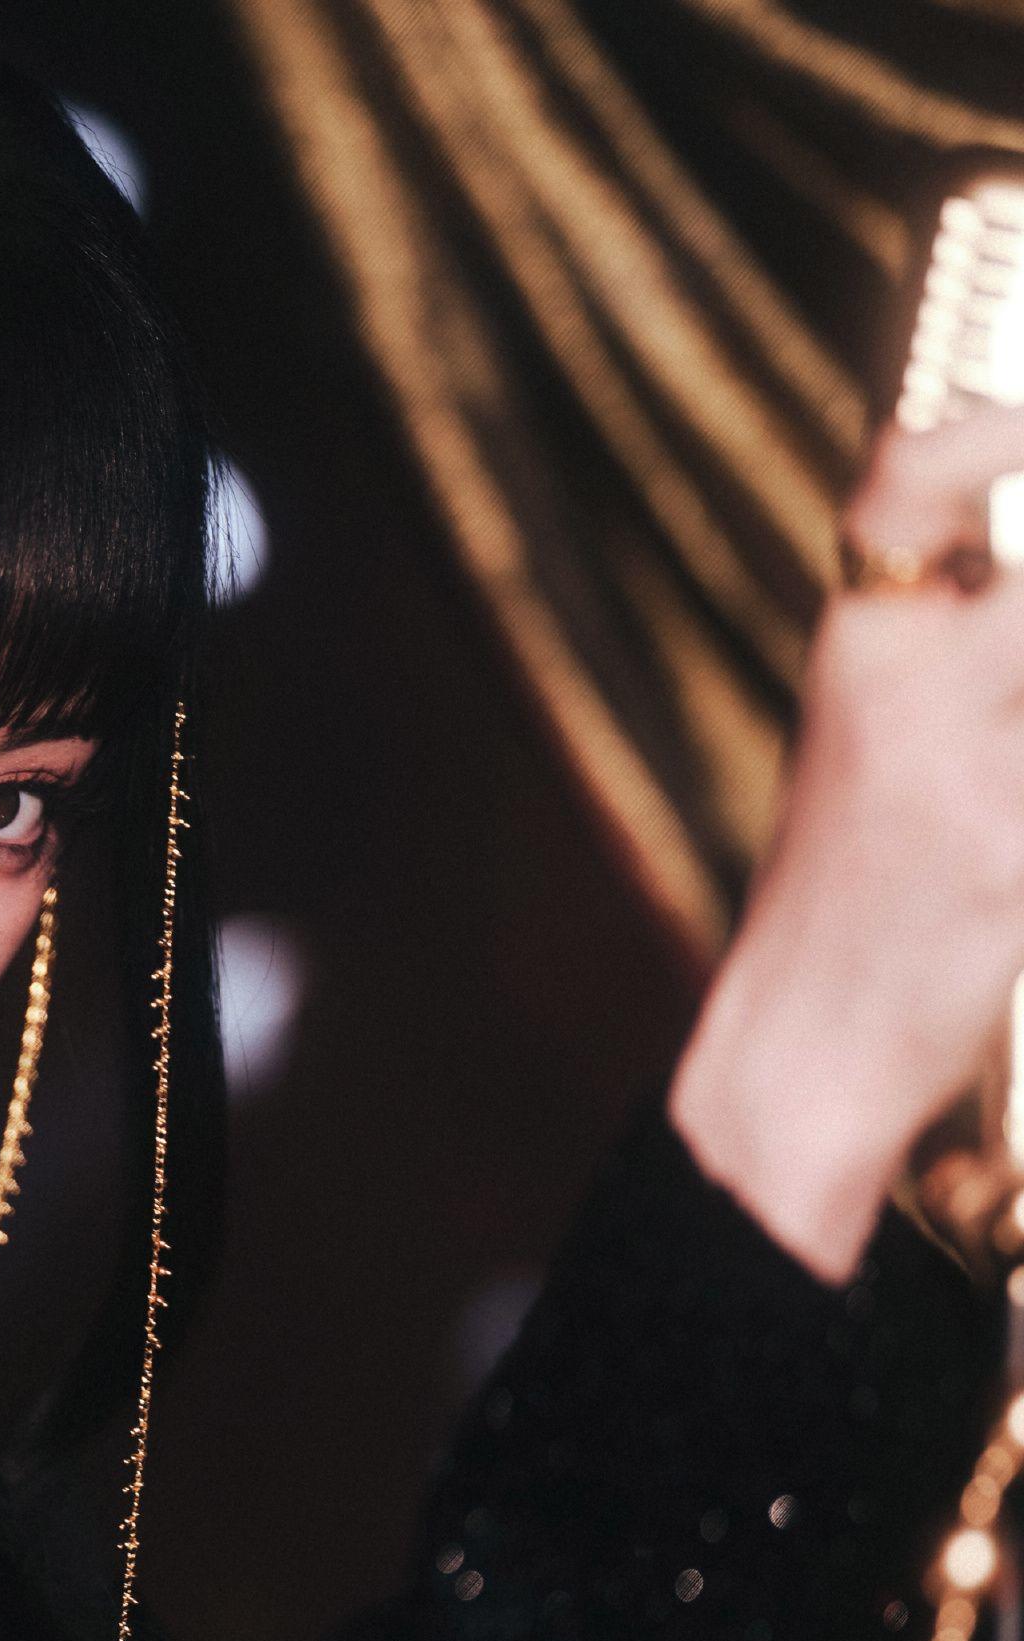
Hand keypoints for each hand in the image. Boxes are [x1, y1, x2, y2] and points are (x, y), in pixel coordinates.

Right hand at [669, 404, 1023, 1281]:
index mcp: (855, 654)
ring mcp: (958, 774)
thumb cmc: (855, 900)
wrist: (798, 1057)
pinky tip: (1019, 868)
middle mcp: (894, 692)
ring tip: (1009, 791)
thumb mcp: (878, 746)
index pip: (905, 475)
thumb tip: (1017, 567)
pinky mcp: (1010, 858)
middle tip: (1023, 689)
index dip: (986, 424)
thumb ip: (958, 647)